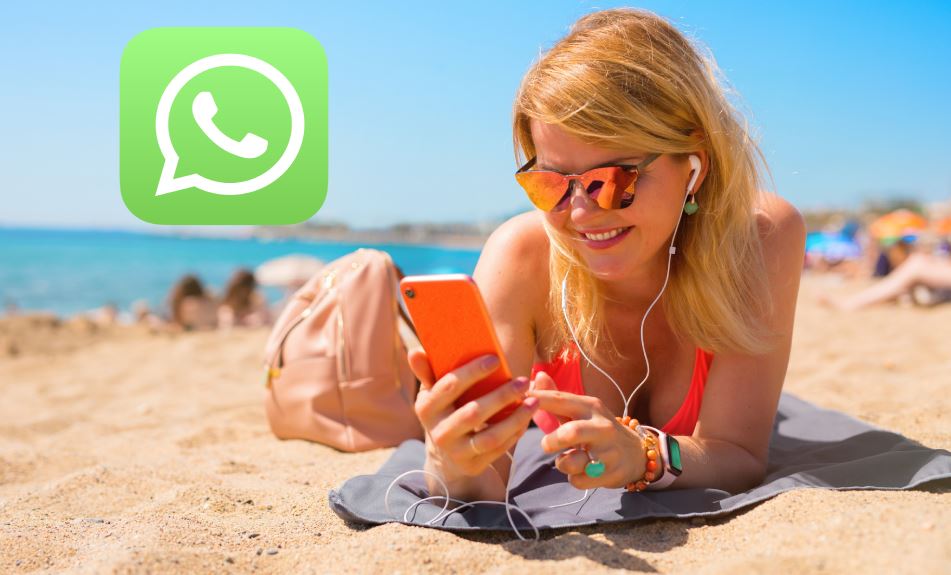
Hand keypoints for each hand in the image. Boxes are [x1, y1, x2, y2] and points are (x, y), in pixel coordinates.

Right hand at [408, 349, 540, 484]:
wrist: (444, 456)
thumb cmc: (443, 411)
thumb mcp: (431, 394)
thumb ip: (426, 372)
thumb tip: (414, 351)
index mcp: (426, 408)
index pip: (450, 386)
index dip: (473, 372)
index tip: (495, 358)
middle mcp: (439, 432)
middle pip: (473, 413)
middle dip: (501, 396)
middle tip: (522, 381)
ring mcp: (456, 451)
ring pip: (490, 436)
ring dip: (515, 419)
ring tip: (533, 402)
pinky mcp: (472, 465)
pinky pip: (498, 449)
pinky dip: (515, 433)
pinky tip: (526, 418)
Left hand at [528, 371, 645, 489]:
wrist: (635, 453)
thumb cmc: (597, 429)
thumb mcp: (580, 410)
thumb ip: (556, 396)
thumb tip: (536, 375)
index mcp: (591, 406)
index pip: (561, 399)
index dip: (538, 399)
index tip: (519, 400)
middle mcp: (602, 426)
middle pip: (571, 432)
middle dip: (552, 440)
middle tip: (545, 445)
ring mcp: (609, 451)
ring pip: (572, 462)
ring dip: (563, 463)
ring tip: (569, 459)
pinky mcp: (611, 473)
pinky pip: (579, 480)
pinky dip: (574, 478)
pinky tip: (583, 471)